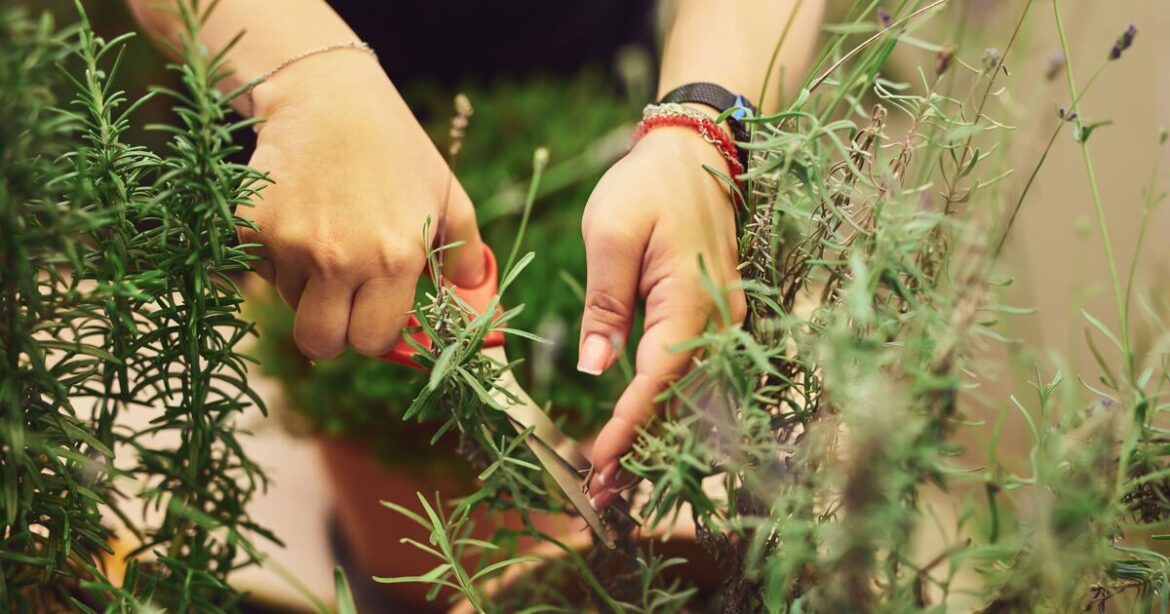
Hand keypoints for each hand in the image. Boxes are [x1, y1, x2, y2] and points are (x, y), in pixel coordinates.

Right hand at [240, 54, 485, 358]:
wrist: (329, 96)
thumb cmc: (397, 148)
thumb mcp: (447, 195)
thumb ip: (467, 254)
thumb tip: (472, 301)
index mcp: (394, 258)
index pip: (373, 341)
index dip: (374, 332)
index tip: (375, 312)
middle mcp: (340, 258)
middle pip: (321, 342)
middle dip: (333, 330)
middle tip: (343, 299)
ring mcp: (289, 242)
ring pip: (290, 304)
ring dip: (307, 286)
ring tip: (327, 235)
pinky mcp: (249, 225)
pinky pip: (261, 270)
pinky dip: (276, 257)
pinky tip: (299, 218)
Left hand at [579, 126, 746, 508]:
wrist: (697, 151)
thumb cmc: (648, 185)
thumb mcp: (609, 233)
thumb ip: (604, 305)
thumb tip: (594, 370)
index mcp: (693, 303)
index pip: (658, 382)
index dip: (628, 428)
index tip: (597, 463)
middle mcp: (721, 322)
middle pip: (683, 404)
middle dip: (642, 452)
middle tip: (601, 497)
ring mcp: (725, 322)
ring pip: (692, 397)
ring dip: (657, 440)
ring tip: (617, 483)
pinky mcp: (717, 319)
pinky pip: (696, 377)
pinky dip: (669, 412)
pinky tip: (644, 437)